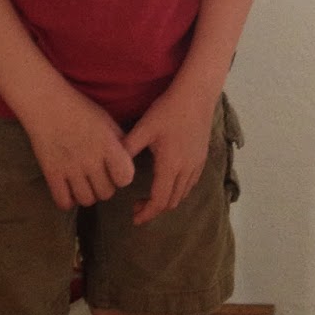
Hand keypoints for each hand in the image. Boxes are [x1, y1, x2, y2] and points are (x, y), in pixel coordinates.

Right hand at [23, 84, 135, 209]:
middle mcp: (91, 159)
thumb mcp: (106, 121)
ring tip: (84, 183)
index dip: (123, 176)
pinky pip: (64, 202)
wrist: (47, 104)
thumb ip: (119, 142)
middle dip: (105, 186)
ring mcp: (70, 168)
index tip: (117, 169)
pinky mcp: (51, 173)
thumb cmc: (80, 109)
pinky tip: (69, 188)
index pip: (125, 178)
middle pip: (106, 193)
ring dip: (88, 194)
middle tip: (99, 176)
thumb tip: (127, 162)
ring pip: (87, 200)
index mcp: (107, 144)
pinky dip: (68, 200)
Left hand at [123, 83, 216, 225]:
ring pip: (183, 194)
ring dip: (167, 200)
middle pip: (171, 202)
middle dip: (154, 208)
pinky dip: (178, 190)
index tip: (134, 218)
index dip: (147, 213)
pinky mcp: (202, 158)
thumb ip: (128, 147)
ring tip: (151, 195)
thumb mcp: (145, 127)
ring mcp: (197, 165)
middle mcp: (186, 170)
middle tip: (137, 205)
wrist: (197, 95)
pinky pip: (191, 184)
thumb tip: (111, 165)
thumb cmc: (168, 110)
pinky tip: (168, 180)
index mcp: (170, 166)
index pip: (159, 201)